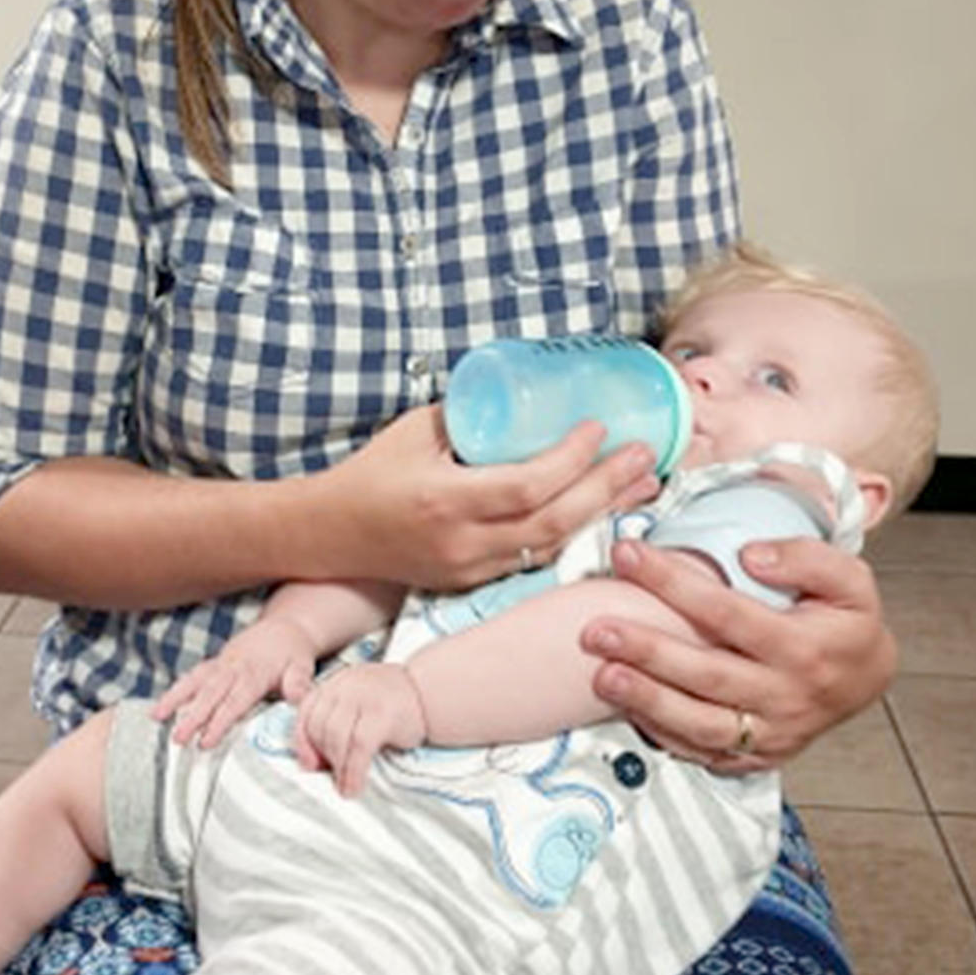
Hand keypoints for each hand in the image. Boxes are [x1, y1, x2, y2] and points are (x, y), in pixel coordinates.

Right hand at [150, 617, 315, 746]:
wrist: (284, 627)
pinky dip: (176, 690)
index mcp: (256, 673)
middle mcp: (234, 668)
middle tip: (177, 739)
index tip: (206, 741)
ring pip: (195, 682)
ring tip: (156, 717)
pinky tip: (160, 707)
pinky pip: (192, 676)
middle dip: (193, 717)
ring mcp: (221, 664)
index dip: (220, 721)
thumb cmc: (293, 653)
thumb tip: (299, 700)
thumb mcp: (303, 666)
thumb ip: (299, 684)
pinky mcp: (214, 664)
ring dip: (175, 699)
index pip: (236, 700)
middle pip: (211, 694)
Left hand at [294, 663, 426, 795]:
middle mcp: (347, 684)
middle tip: (334, 777)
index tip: (309, 765)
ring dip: (338, 768)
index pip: (306, 711)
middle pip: (319, 725)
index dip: (303, 742)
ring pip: (336, 737)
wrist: (430, 693)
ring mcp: (365, 695)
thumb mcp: (357, 705)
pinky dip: (353, 772)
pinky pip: (359, 747)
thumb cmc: (393, 706)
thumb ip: (335, 722)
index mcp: (337, 682)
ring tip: (344, 787)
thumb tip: (312, 762)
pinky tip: (355, 786)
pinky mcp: (382, 712)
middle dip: (323, 756)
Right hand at [311, 404, 660, 590]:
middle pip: (555, 523)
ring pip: (553, 546)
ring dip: (603, 513)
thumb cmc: (370, 472)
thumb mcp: (416, 431)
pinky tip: (601, 509)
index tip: (599, 427)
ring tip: (644, 483)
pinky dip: (572, 531)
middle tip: (648, 455)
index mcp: (444, 501)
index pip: (527, 487)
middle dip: (608, 488)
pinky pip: (535, 558)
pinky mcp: (472, 582)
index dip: (571, 460)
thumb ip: (471, 418)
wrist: (328, 535)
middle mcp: (462, 543)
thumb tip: (526, 392)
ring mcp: (469, 569)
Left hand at [581, 536, 896, 770]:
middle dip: (646, 651)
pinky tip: (626, 708)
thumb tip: (751, 555)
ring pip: (700, 723)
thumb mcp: (849, 578)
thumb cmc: (847, 622)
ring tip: (602, 676)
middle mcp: (786, 697)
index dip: (674, 583)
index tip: (628, 554)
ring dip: (646, 700)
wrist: (867, 680)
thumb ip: (806, 557)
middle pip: (706, 674)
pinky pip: (703, 751)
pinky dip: (661, 734)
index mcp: (805, 649)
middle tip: (596, 629)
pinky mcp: (756, 757)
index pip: (728, 612)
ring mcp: (770, 733)